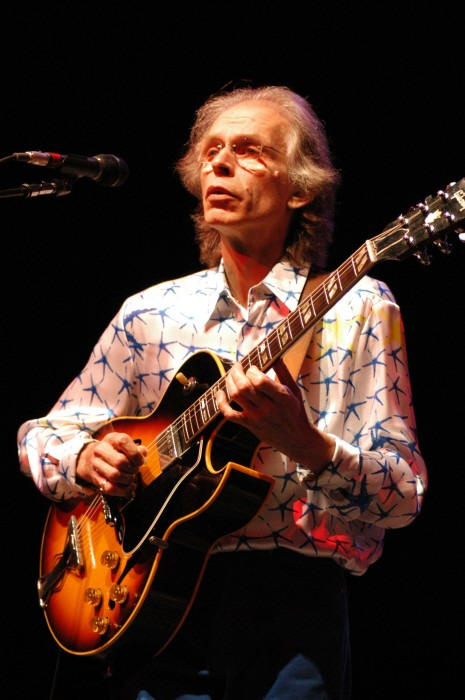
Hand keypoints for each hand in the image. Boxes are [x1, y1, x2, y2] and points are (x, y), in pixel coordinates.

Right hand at [76, 432, 146, 497]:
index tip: (140, 461)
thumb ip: (136, 448)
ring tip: (131, 478)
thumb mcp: (123, 445)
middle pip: (120, 461)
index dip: (135, 453)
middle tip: (135, 470)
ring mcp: (96, 464)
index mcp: (111, 439)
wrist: (89, 458)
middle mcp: (101, 450)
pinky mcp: (95, 478)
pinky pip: (110, 488)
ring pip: (114, 475)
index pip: (123, 442)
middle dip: (132, 468)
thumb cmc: (112, 451)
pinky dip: (123, 491)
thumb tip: (143, 453)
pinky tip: (128, 488)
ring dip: (127, 479)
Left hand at [215, 359, 334, 472]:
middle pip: (244, 387)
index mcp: (282, 398)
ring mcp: (257, 418)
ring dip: (229, 382)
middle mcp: (268, 408)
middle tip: (237, 366)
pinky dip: (221, 403)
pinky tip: (220, 393)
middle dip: (236, 372)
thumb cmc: (296, 411)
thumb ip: (284, 371)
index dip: (252, 370)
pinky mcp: (249, 425)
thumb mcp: (294, 390)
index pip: (260, 381)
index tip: (253, 367)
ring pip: (236, 396)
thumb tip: (274, 354)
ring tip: (231, 375)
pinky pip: (229, 414)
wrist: (296, 439)